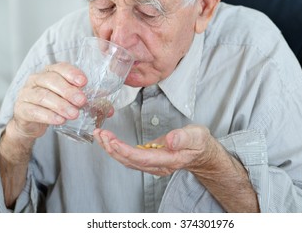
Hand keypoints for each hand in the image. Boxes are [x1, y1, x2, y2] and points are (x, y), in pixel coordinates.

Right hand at [5, 62, 87, 144]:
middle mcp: (36, 79)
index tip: (84, 82)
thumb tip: (104, 99)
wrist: (30, 123)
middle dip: (68, 91)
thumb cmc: (52, 106)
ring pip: (43, 96)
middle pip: (51, 80)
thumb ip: (82, 95)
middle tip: (82, 101)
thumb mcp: (67, 98)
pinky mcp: (21, 109)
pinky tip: (60, 120)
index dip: (72, 73)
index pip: (60, 67)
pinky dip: (49, 116)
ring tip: (74, 114)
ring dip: (61, 105)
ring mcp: (26, 93)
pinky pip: (34, 111)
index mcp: (49, 72)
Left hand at [93, 124, 220, 175]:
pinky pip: (129, 157)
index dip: (126, 151)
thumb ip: (184, 138)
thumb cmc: (199, 143)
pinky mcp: (148, 159)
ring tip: (100, 135)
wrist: (201, 152)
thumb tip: (170, 140)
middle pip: (130, 161)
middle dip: (112, 149)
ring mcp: (152, 164)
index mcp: (168, 160)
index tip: (112, 141)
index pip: (143, 158)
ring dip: (111, 149)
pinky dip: (116, 148)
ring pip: (127, 160)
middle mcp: (157, 166)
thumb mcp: (197, 136)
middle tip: (100, 134)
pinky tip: (109, 139)